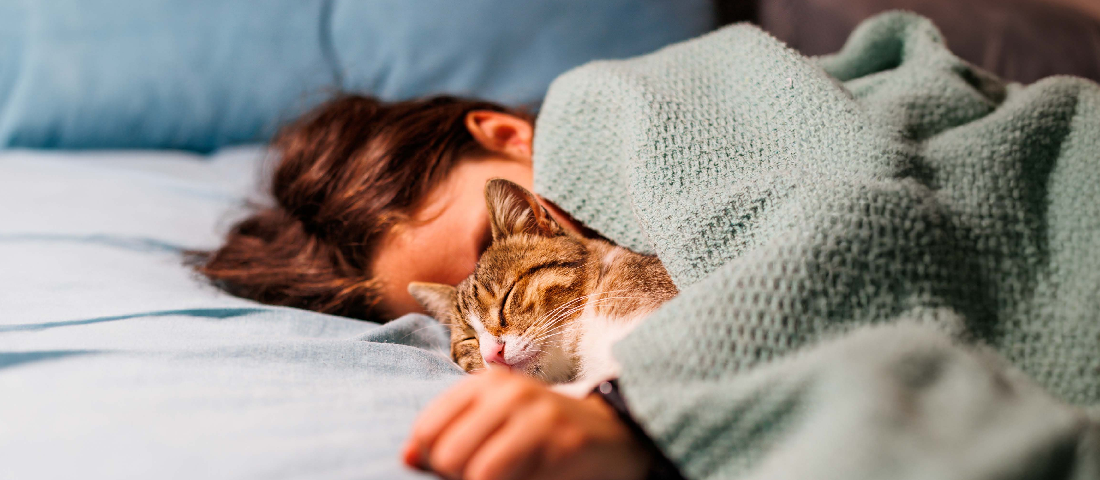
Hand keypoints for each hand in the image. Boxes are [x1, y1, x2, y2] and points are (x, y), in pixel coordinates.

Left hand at [402, 369, 651, 479]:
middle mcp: (509, 392)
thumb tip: (406, 458)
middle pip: (448, 455)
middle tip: (483, 477)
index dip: (431, 462)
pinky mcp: (563, 443)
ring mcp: (538, 416)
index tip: (454, 469)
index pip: (428, 430)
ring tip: (507, 479)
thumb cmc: (540, 430)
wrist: (611, 432)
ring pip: (478, 473)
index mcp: (485, 383)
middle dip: (458, 478)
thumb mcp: (493, 420)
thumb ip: (448, 434)